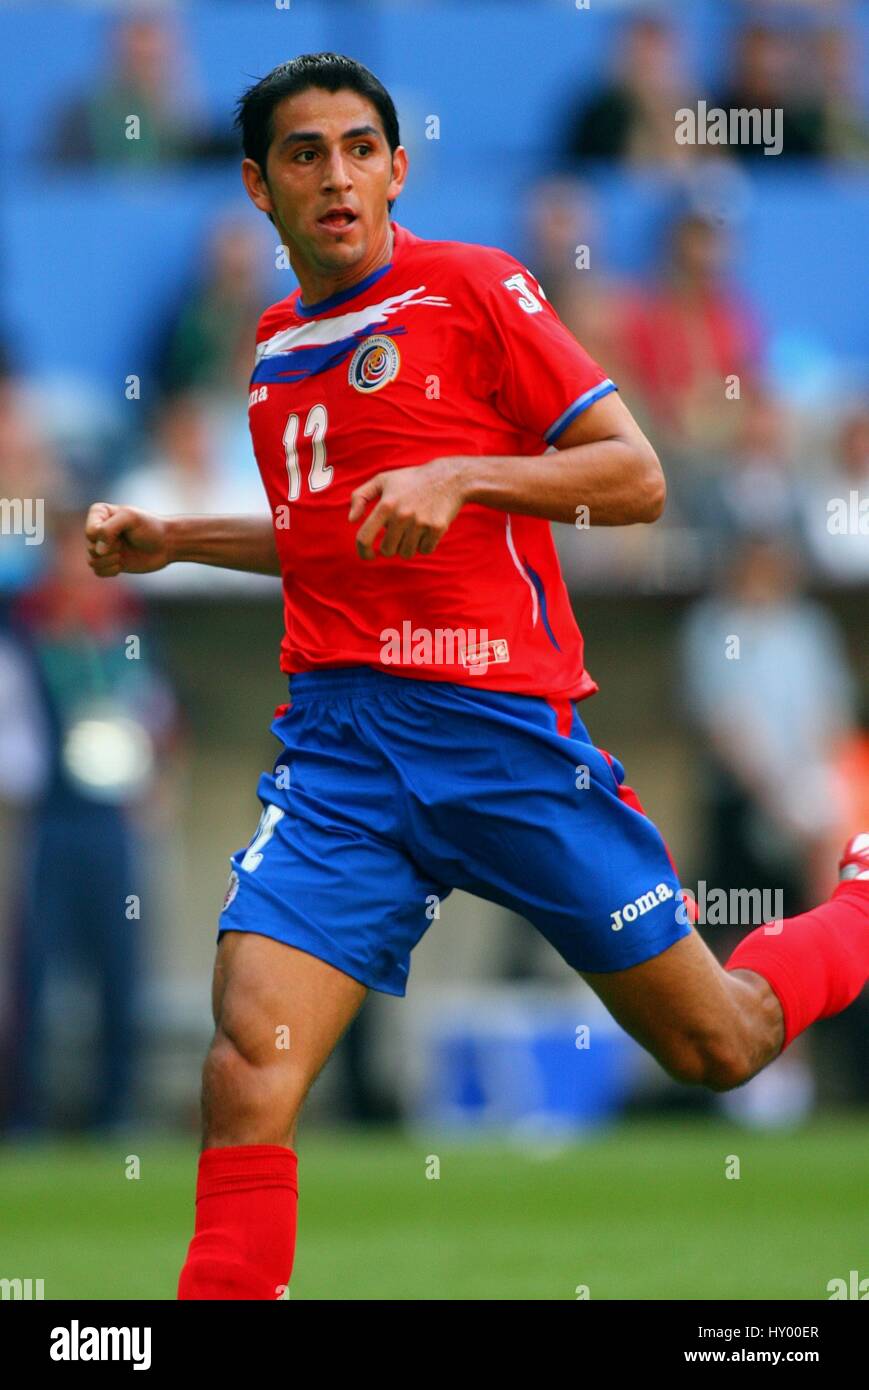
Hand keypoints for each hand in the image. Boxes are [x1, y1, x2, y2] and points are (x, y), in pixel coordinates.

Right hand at [85, 503, 171, 577]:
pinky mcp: (108, 562)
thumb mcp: (130, 518)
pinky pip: (98, 571)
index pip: (91, 532)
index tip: (123, 532)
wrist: (166, 544)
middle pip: (90, 547)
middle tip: (125, 544)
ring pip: (91, 561)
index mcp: (99, 513)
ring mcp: (102, 546)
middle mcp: (98, 529)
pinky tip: (122, 564)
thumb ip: (109, 529)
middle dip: (110, 549)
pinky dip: (110, 570)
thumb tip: (99, 551)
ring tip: (123, 555)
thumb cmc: (150, 527)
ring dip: (110, 561)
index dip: (106, 537)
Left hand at [348, 457, 468, 559]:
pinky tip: (427, 528)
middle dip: (391, 545)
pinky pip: (424, 551)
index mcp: (385, 505)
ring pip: (406, 553)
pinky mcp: (437, 529)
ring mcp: (420, 523)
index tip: (368, 556)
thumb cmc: (411, 480)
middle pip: (387, 550)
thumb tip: (351, 520)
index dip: (362, 551)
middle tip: (400, 531)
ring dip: (408, 545)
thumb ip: (360, 496)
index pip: (364, 538)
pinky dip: (425, 544)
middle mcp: (401, 515)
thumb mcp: (382, 480)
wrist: (449, 478)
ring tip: (414, 527)